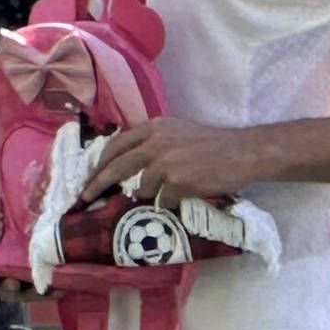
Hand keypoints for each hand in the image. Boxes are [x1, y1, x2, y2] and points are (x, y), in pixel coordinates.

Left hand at [83, 114, 257, 205]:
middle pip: (116, 167)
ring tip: (176, 186)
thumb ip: (152, 141)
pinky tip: (190, 192)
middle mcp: (156, 143)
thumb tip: (123, 161)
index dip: (99, 163)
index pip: (116, 145)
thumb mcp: (178, 132)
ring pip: (142, 188)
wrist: (245, 152)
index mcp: (154, 128)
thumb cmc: (213, 144)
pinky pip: (164, 200)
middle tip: (84, 198)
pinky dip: (173, 201)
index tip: (88, 176)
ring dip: (153, 194)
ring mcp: (166, 163)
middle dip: (97, 185)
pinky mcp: (177, 182)